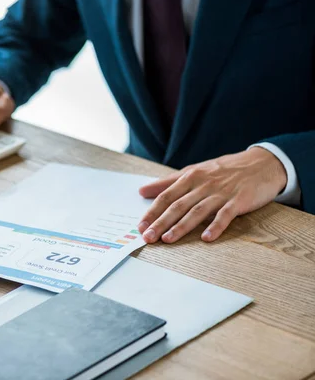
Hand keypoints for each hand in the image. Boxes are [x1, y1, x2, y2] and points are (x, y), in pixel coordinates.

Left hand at [137, 147, 287, 243]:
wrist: (262, 163)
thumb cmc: (224, 170)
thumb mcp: (194, 171)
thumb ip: (167, 182)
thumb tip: (142, 190)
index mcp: (190, 177)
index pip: (166, 196)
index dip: (152, 212)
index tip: (139, 226)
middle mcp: (203, 184)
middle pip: (177, 205)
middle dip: (160, 222)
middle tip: (147, 237)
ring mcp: (221, 193)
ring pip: (197, 211)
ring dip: (181, 226)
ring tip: (168, 239)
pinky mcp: (239, 200)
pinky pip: (225, 215)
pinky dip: (216, 226)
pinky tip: (206, 237)